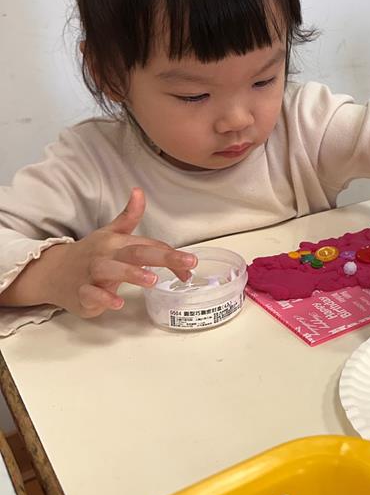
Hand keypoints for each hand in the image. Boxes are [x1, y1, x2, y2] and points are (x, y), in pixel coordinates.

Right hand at [3, 188, 196, 318]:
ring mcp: (92, 274)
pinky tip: (118, 303)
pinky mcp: (81, 293)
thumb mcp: (110, 233)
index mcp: (117, 242)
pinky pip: (91, 294)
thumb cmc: (90, 253)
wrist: (53, 272)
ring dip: (132, 274)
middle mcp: (106, 255)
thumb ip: (129, 216)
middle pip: (136, 253)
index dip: (172, 255)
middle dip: (163, 257)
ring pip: (111, 271)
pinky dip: (103, 299)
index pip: (149, 245)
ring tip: (153, 280)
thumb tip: (139, 190)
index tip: (191, 266)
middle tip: (188, 263)